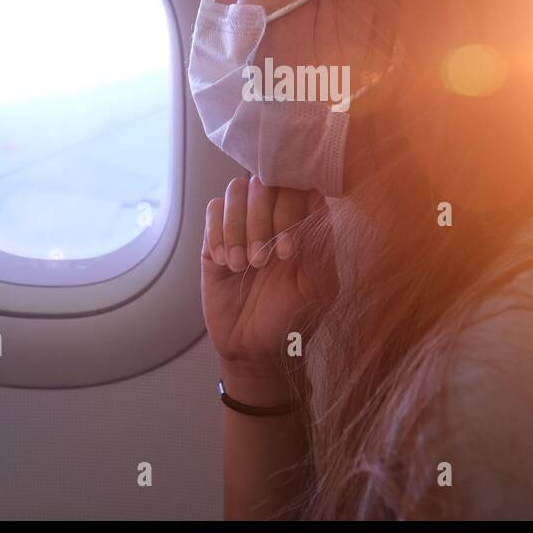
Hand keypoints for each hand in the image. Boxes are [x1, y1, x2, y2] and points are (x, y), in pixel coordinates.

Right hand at [201, 176, 328, 395]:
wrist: (256, 349)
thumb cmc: (294, 318)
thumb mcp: (318, 286)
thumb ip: (320, 242)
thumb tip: (317, 196)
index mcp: (302, 223)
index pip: (296, 184)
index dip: (289, 208)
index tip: (289, 251)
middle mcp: (273, 217)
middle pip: (262, 182)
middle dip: (261, 221)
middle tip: (263, 261)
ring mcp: (243, 225)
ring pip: (235, 190)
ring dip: (238, 227)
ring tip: (243, 266)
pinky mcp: (214, 239)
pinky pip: (212, 211)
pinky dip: (218, 234)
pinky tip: (226, 264)